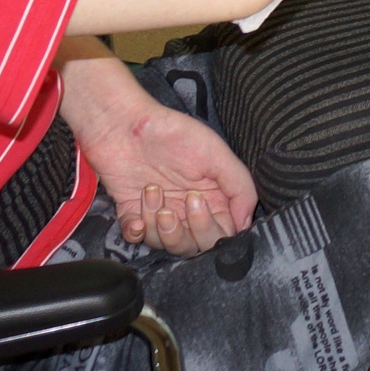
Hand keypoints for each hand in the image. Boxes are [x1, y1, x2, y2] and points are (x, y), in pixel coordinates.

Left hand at [56, 42, 258, 254]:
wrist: (124, 123)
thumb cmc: (172, 132)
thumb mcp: (216, 152)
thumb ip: (240, 187)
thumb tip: (245, 223)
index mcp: (213, 197)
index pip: (222, 234)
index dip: (211, 229)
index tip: (198, 202)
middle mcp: (188, 210)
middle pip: (195, 247)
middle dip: (184, 233)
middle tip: (174, 206)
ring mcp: (160, 213)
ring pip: (165, 244)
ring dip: (157, 222)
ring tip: (151, 190)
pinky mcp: (132, 213)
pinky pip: (137, 238)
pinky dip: (136, 232)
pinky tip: (135, 215)